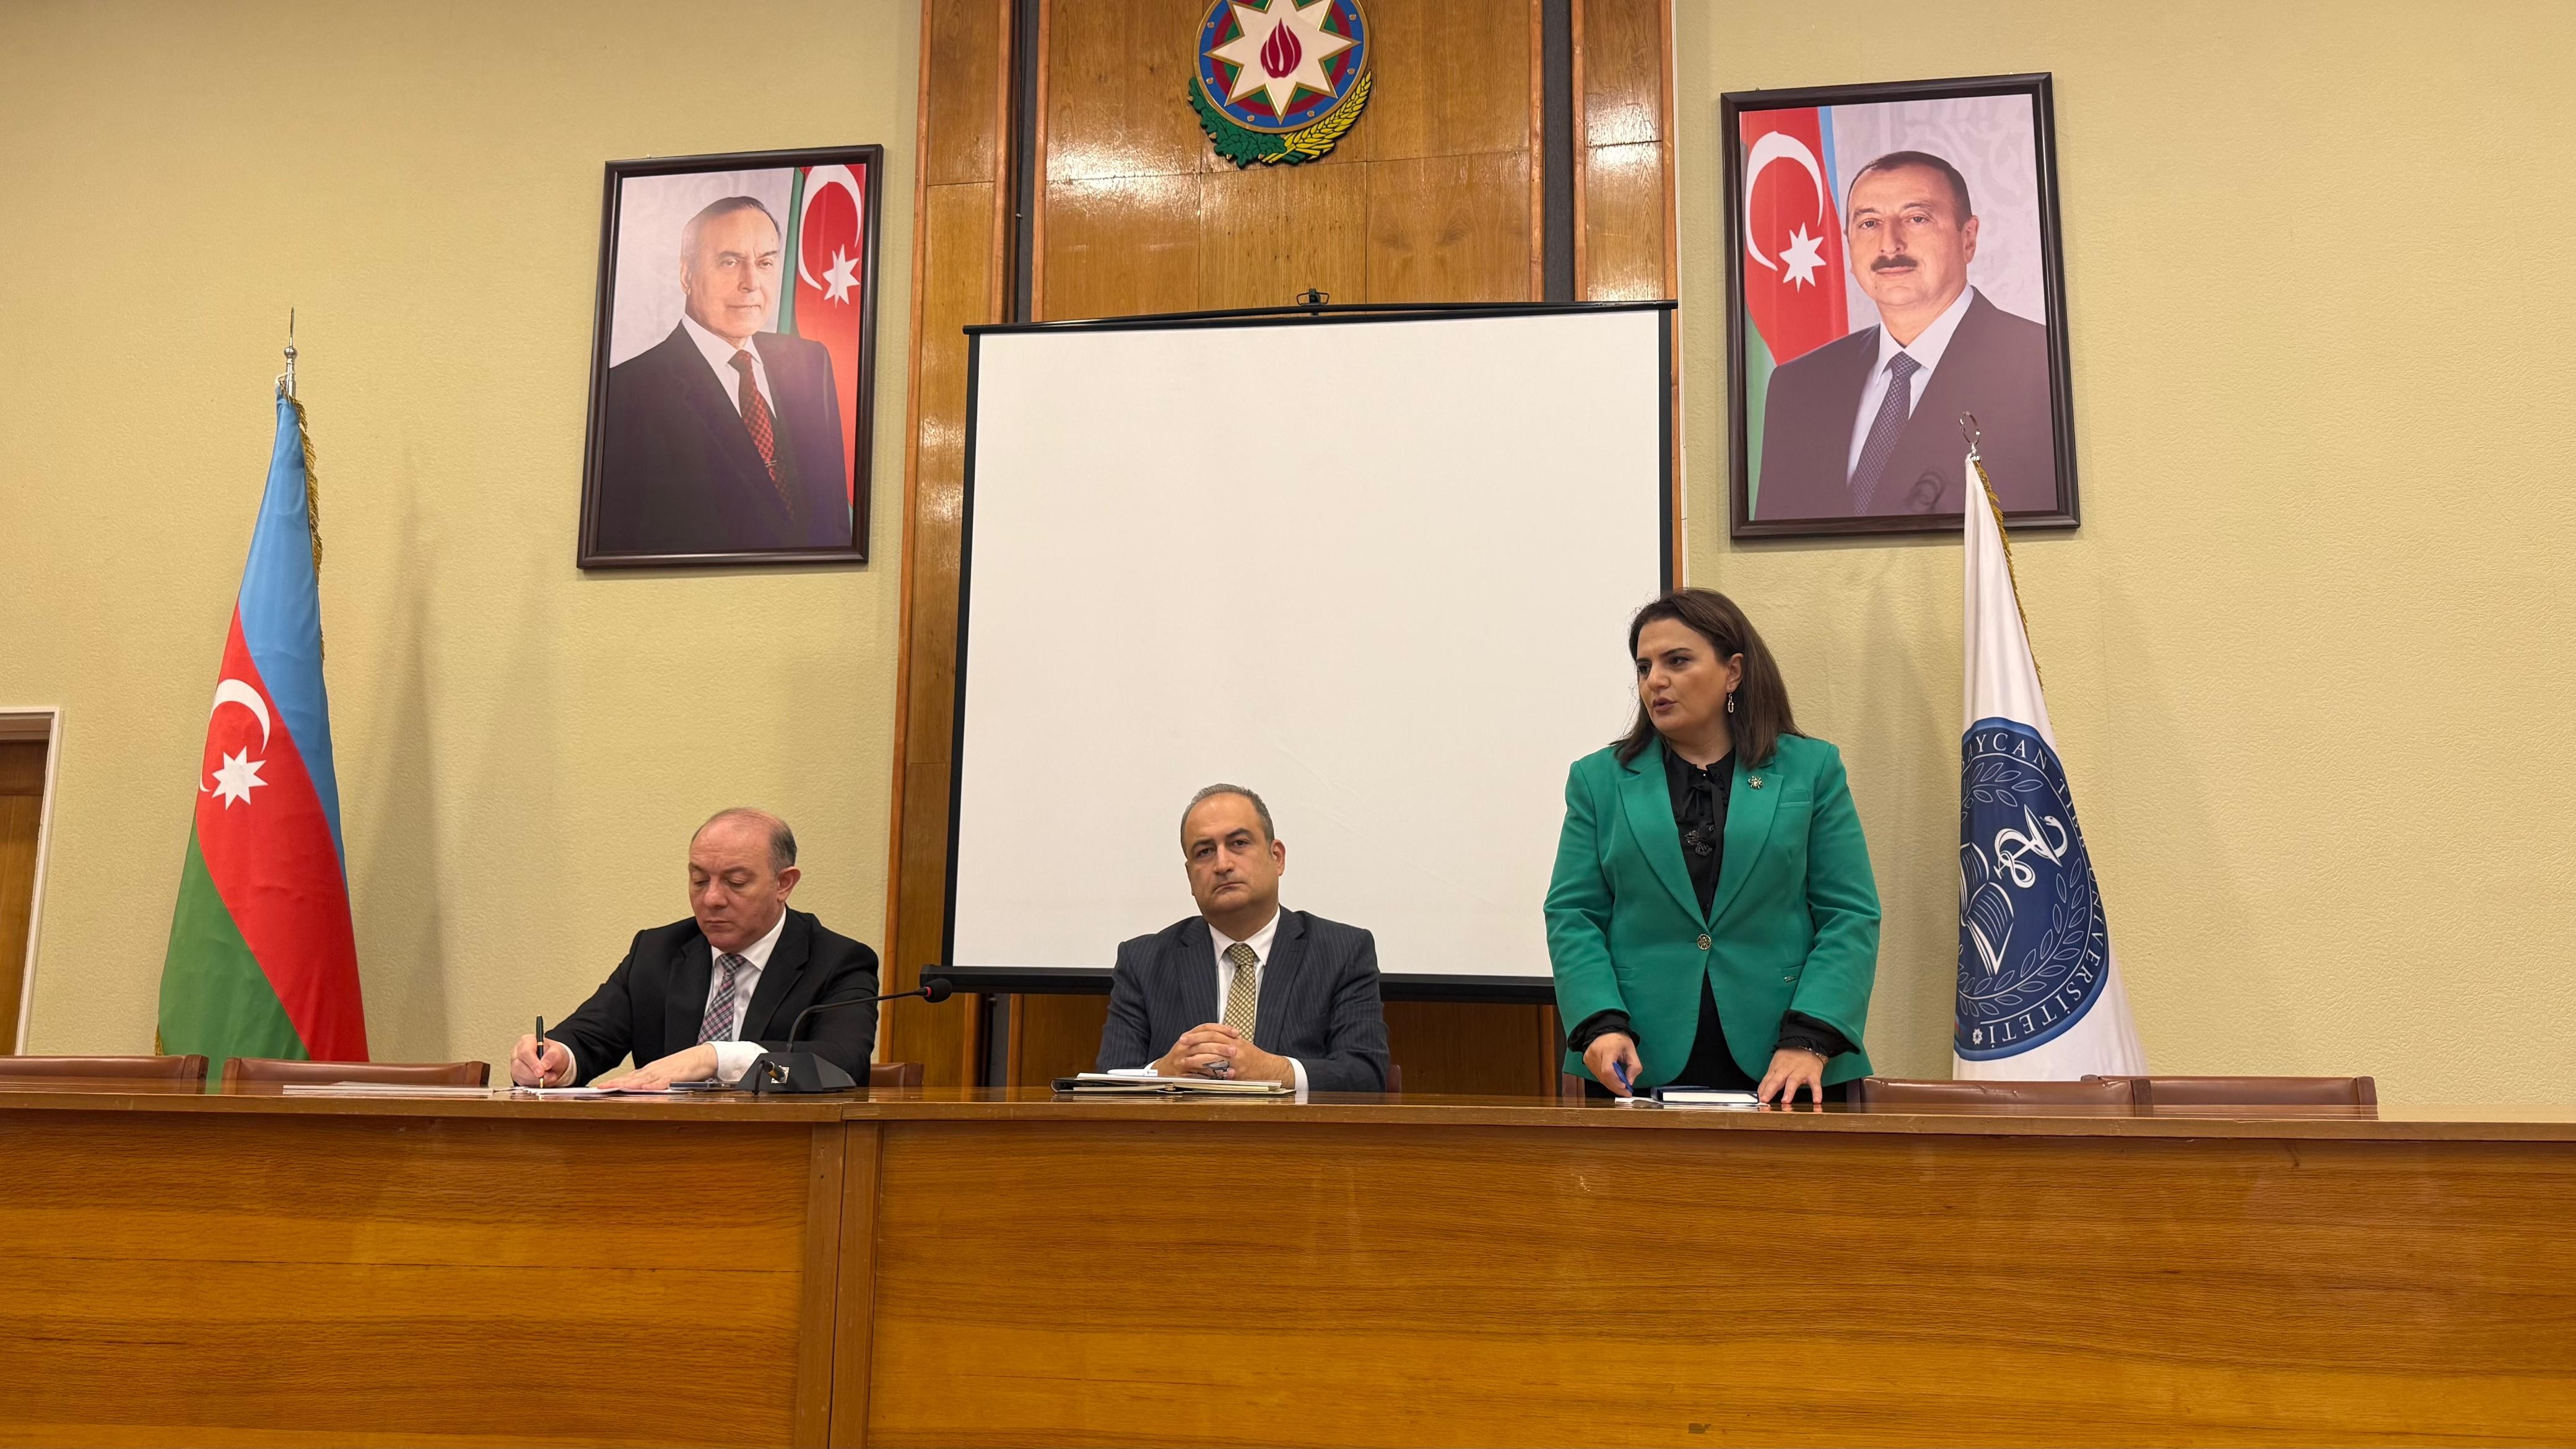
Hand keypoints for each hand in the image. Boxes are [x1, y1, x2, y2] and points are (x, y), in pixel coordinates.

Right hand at [512, 1033, 573, 1086]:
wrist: (554, 1063)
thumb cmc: (553, 1054)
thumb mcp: (558, 1051)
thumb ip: (553, 1055)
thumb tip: (544, 1065)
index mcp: (527, 1041)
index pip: (525, 1052)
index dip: (533, 1064)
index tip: (541, 1072)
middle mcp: (518, 1052)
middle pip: (519, 1066)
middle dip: (534, 1075)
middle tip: (547, 1076)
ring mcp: (515, 1064)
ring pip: (518, 1076)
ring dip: (534, 1080)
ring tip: (547, 1077)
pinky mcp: (516, 1075)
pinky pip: (521, 1083)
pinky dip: (532, 1084)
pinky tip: (540, 1081)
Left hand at [595, 1043, 719, 1090]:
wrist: (705, 1056)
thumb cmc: (686, 1066)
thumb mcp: (665, 1074)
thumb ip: (652, 1081)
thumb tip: (638, 1089)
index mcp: (651, 1070)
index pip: (629, 1076)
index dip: (615, 1082)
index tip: (600, 1087)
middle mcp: (655, 1070)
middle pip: (632, 1077)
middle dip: (616, 1083)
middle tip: (601, 1088)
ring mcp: (666, 1072)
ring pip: (645, 1079)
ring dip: (630, 1084)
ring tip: (616, 1087)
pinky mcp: (678, 1075)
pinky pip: (665, 1081)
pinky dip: (655, 1085)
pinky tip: (646, 1089)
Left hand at [1155, 1024, 1296, 1085]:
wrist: (1270, 1069)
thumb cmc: (1254, 1058)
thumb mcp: (1241, 1045)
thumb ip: (1227, 1040)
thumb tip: (1210, 1037)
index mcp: (1235, 1040)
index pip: (1213, 1031)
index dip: (1198, 1033)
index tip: (1185, 1036)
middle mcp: (1235, 1048)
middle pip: (1211, 1042)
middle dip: (1194, 1043)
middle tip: (1181, 1044)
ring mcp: (1237, 1062)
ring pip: (1214, 1057)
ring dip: (1197, 1059)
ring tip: (1185, 1060)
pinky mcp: (1238, 1074)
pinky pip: (1221, 1073)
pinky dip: (1208, 1074)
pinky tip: (1198, 1075)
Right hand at [1156, 1023, 1242, 1077]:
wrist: (1163, 1070)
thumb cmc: (1181, 1057)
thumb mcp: (1191, 1044)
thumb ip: (1205, 1040)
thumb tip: (1228, 1037)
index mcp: (1188, 1036)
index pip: (1206, 1028)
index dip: (1222, 1029)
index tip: (1235, 1033)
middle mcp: (1184, 1046)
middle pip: (1204, 1043)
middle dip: (1221, 1046)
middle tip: (1235, 1050)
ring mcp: (1182, 1060)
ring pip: (1201, 1059)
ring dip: (1218, 1062)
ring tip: (1232, 1066)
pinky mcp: (1182, 1074)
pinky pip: (1199, 1074)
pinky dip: (1212, 1076)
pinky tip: (1222, 1077)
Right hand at [1583, 1032, 1643, 1097]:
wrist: (1604, 1029)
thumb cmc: (1618, 1039)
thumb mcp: (1631, 1050)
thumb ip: (1634, 1066)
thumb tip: (1630, 1082)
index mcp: (1607, 1050)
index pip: (1607, 1070)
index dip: (1616, 1081)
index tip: (1625, 1087)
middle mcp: (1595, 1054)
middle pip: (1603, 1077)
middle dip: (1616, 1087)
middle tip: (1626, 1092)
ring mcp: (1589, 1058)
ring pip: (1600, 1077)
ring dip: (1611, 1084)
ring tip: (1621, 1086)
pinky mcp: (1586, 1061)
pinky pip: (1596, 1074)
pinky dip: (1605, 1079)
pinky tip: (1613, 1079)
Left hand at [1757, 1047, 1827, 1105]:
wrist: (1808, 1043)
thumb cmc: (1790, 1057)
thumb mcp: (1777, 1065)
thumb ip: (1769, 1080)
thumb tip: (1760, 1093)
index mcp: (1777, 1067)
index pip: (1768, 1080)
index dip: (1762, 1089)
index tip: (1758, 1100)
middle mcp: (1788, 1069)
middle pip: (1777, 1079)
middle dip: (1770, 1090)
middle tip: (1765, 1099)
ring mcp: (1801, 1071)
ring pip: (1793, 1081)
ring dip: (1789, 1091)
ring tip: (1785, 1101)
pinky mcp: (1813, 1074)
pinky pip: (1815, 1084)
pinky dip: (1817, 1092)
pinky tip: (1816, 1100)